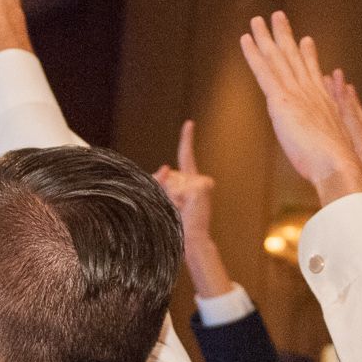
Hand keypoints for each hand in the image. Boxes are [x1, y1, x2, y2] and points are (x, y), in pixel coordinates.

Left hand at [153, 120, 215, 238]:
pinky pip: (180, 188)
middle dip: (164, 189)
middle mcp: (197, 178)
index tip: (189, 123)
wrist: (190, 238)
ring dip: (170, 196)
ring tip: (181, 209)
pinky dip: (177, 198)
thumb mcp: (164, 198)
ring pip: (173, 181)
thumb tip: (165, 168)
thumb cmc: (176, 222)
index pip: (186, 155)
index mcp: (189, 179)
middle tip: (176, 207)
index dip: (187, 138)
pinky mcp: (202, 187)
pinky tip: (187, 207)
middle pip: (169, 175)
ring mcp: (201, 183)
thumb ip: (160, 181)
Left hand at [240, 12, 361, 203]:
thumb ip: (328, 142)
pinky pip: (263, 71)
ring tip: (258, 20)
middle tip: (279, 16)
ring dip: (266, 37)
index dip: (308, 55)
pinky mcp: (281, 99)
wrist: (337, 165)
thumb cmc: (337, 166)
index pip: (312, 74)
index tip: (306, 40)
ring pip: (277, 58)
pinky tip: (245, 39)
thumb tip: (329, 147)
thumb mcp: (334, 150)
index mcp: (323, 102)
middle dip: (286, 36)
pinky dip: (253, 54)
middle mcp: (310, 91)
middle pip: (294, 58)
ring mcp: (296, 92)